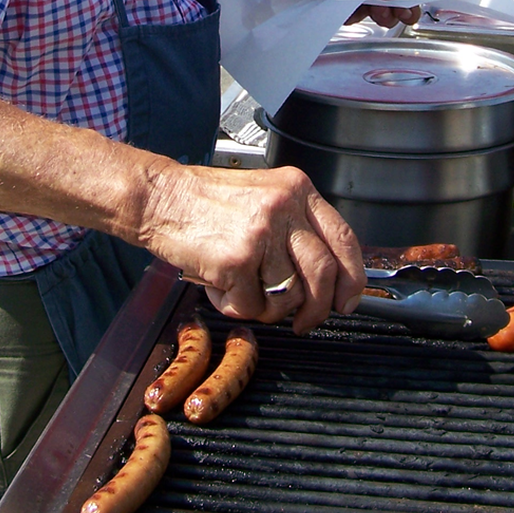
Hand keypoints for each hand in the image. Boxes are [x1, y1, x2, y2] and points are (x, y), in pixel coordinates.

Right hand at [142, 162, 364, 334]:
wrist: (161, 197)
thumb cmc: (208, 202)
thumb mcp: (264, 196)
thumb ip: (296, 226)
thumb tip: (327, 277)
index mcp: (296, 189)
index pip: (343, 237)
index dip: (352, 277)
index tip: (347, 301)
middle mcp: (284, 207)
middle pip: (323, 272)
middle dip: (317, 309)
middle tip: (304, 322)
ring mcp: (261, 233)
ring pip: (288, 296)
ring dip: (265, 307)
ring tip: (242, 288)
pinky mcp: (236, 259)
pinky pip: (251, 306)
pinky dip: (234, 306)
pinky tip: (220, 285)